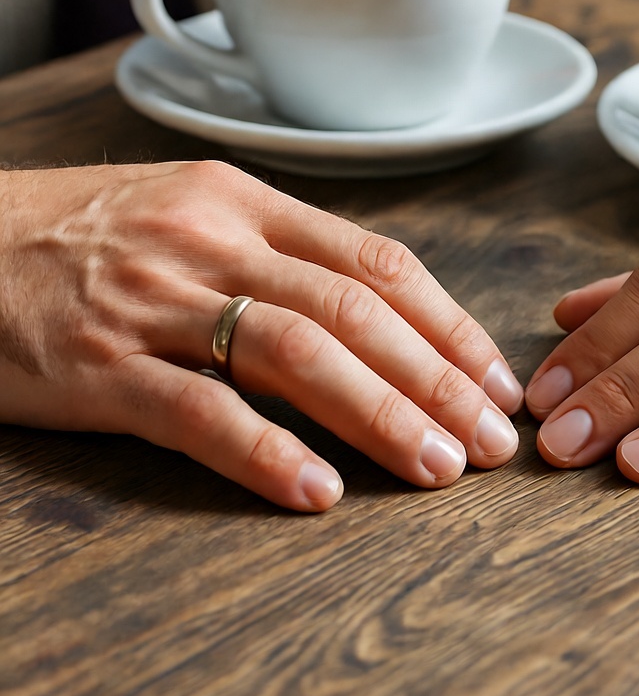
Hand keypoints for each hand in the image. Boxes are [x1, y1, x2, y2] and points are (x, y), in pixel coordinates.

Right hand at [0, 162, 522, 510]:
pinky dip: (263, 453)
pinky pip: (196, 412)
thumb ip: (282, 252)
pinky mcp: (98, 364)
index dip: (447, 324)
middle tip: (492, 438)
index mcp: (246, 203)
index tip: (493, 376)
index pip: (376, 263)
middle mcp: (212, 243)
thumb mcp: (192, 213)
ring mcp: (156, 302)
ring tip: (436, 466)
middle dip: (436, 379)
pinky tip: (315, 492)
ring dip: (379, 415)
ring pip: (294, 355)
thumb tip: (382, 309)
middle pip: (354, 312)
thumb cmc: (88, 232)